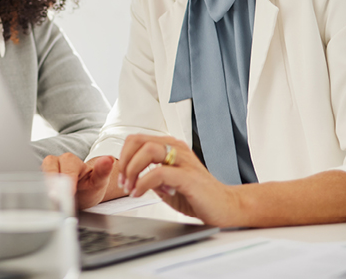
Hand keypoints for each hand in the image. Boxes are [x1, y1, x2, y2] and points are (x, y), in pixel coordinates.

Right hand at [42, 153, 115, 209]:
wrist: (82, 194)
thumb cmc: (90, 186)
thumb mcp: (99, 181)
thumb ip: (103, 171)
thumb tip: (109, 159)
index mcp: (70, 160)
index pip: (66, 169)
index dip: (67, 182)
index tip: (69, 194)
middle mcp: (56, 162)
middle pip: (49, 169)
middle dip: (52, 185)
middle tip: (55, 200)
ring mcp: (45, 171)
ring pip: (39, 176)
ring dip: (43, 189)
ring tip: (49, 203)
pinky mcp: (38, 180)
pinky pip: (34, 184)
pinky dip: (37, 194)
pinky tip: (42, 204)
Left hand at [117, 134, 242, 226]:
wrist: (224, 206)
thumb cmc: (196, 194)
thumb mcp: (166, 181)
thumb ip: (150, 174)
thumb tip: (131, 175)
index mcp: (170, 146)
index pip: (137, 139)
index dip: (124, 155)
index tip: (121, 176)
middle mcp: (176, 148)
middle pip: (139, 140)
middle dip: (125, 161)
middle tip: (123, 182)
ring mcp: (183, 160)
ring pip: (148, 150)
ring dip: (132, 170)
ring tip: (130, 188)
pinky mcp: (188, 176)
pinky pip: (158, 173)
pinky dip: (143, 183)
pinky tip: (140, 193)